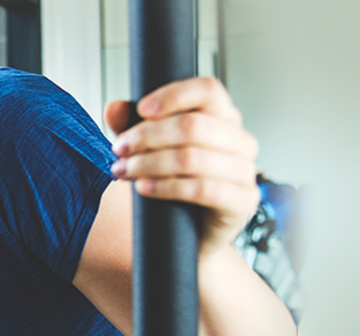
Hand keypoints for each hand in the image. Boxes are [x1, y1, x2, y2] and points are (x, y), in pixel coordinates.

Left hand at [104, 77, 259, 253]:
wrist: (190, 235)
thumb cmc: (174, 183)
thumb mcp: (147, 149)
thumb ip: (131, 125)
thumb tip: (114, 107)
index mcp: (223, 117)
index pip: (208, 90)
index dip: (173, 96)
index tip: (141, 109)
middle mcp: (240, 140)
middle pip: (193, 125)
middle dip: (147, 136)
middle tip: (119, 149)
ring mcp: (246, 171)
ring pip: (193, 158)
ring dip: (150, 163)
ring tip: (123, 170)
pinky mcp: (242, 202)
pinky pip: (203, 189)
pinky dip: (166, 187)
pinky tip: (143, 188)